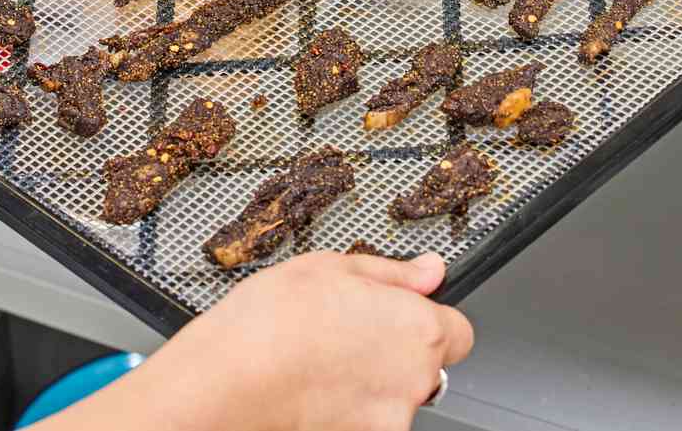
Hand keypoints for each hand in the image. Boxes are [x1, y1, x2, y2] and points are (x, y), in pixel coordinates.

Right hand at [132, 251, 473, 430]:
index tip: (397, 317)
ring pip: (393, 400)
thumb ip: (391, 273)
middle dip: (394, 355)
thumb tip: (430, 271)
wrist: (224, 386)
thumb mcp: (329, 267)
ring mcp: (389, 420)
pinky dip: (346, 413)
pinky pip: (366, 423)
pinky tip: (311, 394)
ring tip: (318, 365)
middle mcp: (414, 380)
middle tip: (345, 339)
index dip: (427, 321)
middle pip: (425, 368)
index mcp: (416, 327)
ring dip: (370, 386)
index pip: (457, 331)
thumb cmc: (268, 324)